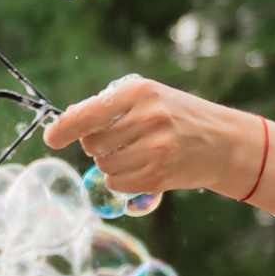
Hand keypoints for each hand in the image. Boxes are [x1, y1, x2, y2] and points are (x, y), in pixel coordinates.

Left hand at [42, 78, 260, 198]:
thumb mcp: (147, 97)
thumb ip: (107, 106)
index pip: (89, 113)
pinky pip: (116, 184)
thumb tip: (65, 122)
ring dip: (110, 163)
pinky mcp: (159, 175)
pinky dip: (121, 180)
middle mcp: (147, 118)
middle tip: (122, 139)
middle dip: (98, 145)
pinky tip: (142, 168)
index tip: (51, 138)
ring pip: (103, 165)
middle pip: (92, 143)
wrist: (223, 142)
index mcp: (140, 92)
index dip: (64, 128)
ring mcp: (155, 148)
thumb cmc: (177, 115)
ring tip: (137, 152)